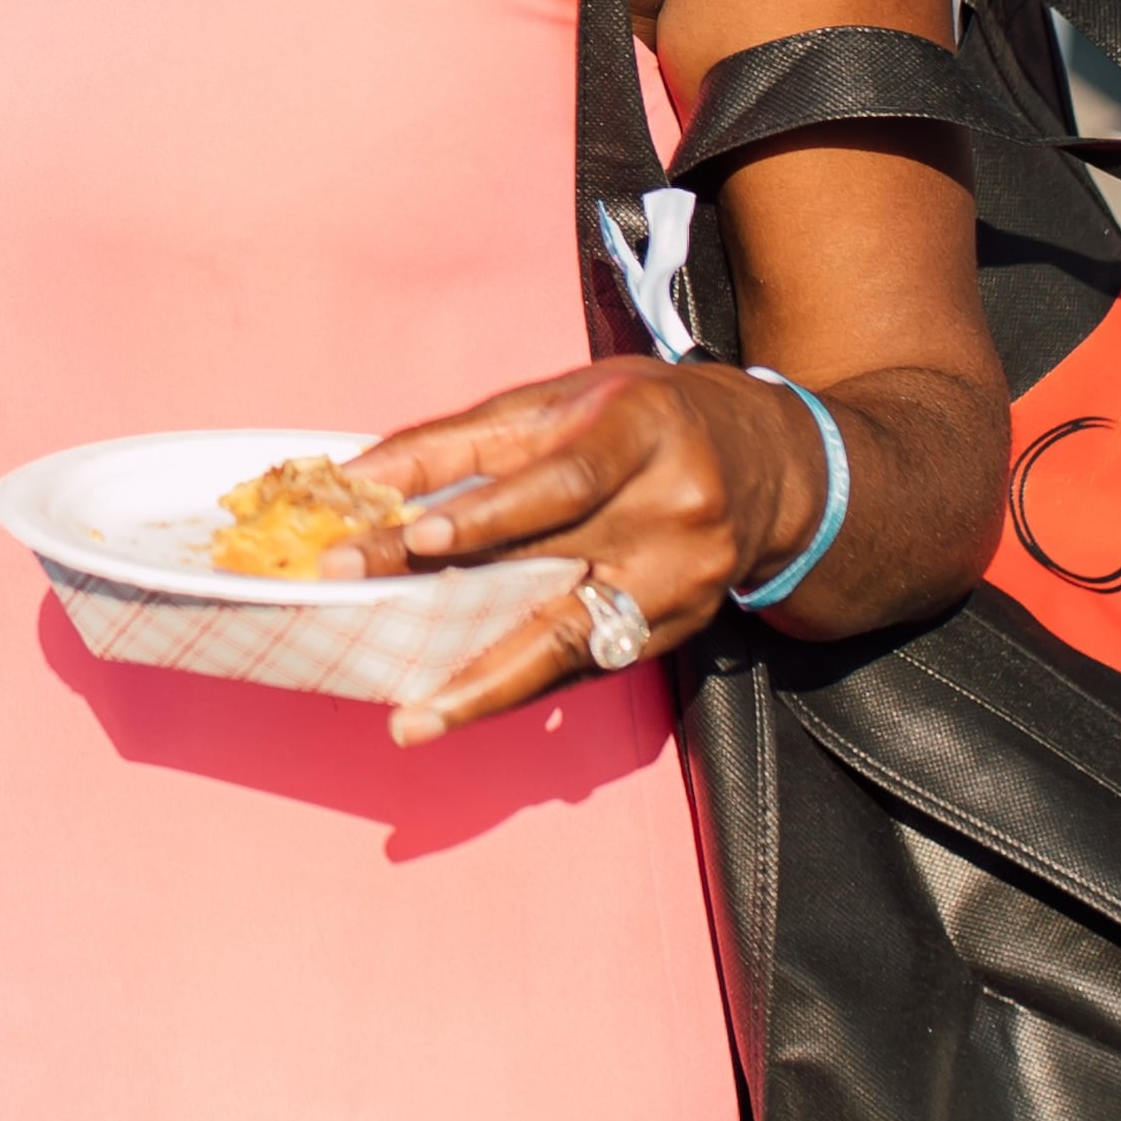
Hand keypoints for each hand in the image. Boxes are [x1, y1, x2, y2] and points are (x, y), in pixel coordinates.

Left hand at [334, 361, 825, 747]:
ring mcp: (684, 579)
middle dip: (443, 592)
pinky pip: (587, 663)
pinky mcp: (679, 628)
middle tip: (353, 611)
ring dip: (485, 685)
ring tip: (414, 719)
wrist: (767, 462)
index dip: (487, 514)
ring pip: (571, 639)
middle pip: (547, 561)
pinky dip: (519, 686)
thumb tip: (354, 477)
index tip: (412, 539)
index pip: (559, 482)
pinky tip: (459, 706)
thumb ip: (457, 441)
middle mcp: (675, 509)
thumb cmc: (638, 419)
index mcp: (644, 432)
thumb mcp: (558, 401)